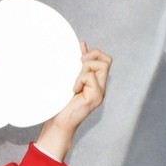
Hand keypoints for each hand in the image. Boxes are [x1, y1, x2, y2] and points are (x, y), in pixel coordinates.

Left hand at [33, 46, 111, 161]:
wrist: (58, 122)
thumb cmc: (61, 103)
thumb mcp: (70, 78)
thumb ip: (78, 63)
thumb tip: (82, 43)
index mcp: (96, 82)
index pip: (105, 60)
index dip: (94, 53)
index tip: (79, 58)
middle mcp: (101, 87)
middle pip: (107, 60)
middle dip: (92, 56)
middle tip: (78, 64)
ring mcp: (100, 92)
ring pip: (101, 65)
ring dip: (85, 68)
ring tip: (75, 81)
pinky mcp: (96, 96)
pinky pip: (90, 77)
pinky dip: (79, 79)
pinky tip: (73, 90)